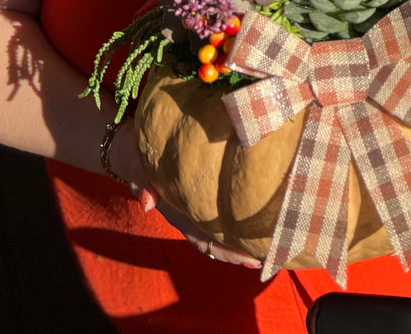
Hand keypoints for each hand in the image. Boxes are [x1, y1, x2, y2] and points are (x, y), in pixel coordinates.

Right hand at [106, 114, 260, 268]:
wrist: (137, 151)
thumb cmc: (143, 160)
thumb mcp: (140, 170)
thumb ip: (143, 184)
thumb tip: (148, 203)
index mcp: (180, 214)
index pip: (204, 239)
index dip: (225, 250)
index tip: (248, 258)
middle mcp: (192, 216)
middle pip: (219, 242)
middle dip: (242, 251)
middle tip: (270, 255)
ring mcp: (200, 208)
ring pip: (224, 231)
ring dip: (245, 240)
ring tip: (273, 245)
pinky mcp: (207, 195)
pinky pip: (225, 214)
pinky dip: (242, 220)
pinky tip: (264, 219)